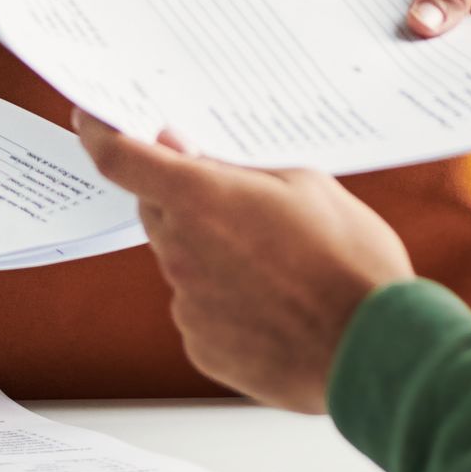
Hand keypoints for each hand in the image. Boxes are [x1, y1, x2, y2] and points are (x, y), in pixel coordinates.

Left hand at [75, 119, 413, 410]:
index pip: (120, 160)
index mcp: (201, 200)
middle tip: (240, 205)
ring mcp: (188, 305)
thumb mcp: (307, 185)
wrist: (378, 351)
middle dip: (186, 202)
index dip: (99, 134)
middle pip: (158, 212)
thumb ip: (237, 168)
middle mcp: (182, 253)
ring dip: (213, 255)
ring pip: (183, 263)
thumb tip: (188, 154)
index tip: (92, 120)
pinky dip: (225, 303)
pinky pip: (200, 311)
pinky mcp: (202, 347)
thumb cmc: (351, 263)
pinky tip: (274, 306)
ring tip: (279, 266)